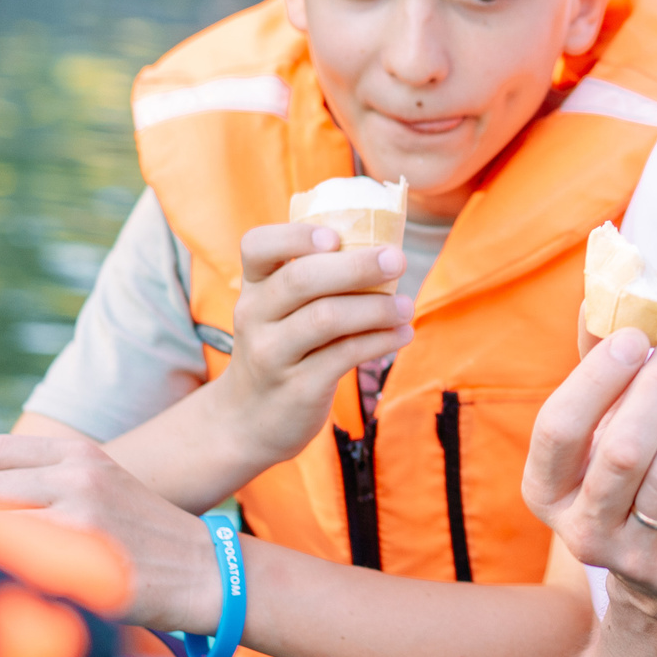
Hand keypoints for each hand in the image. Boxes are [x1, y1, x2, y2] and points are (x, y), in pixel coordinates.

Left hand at [0, 434, 220, 630]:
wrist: (203, 572)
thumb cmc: (145, 542)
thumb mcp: (102, 490)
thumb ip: (49, 486)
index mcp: (79, 453)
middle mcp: (75, 472)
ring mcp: (77, 508)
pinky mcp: (79, 547)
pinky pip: (11, 554)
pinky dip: (1, 570)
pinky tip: (14, 584)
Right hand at [205, 222, 413, 467]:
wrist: (250, 420)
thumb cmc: (281, 349)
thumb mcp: (279, 312)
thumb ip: (314, 282)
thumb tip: (384, 251)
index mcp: (254, 286)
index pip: (257, 246)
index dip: (295, 236)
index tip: (335, 237)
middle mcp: (254, 316)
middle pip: (301, 279)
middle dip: (356, 266)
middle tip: (397, 260)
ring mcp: (272, 353)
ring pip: (326, 318)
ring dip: (376, 308)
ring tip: (407, 306)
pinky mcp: (298, 387)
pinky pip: (344, 355)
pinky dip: (380, 341)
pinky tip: (402, 334)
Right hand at [524, 330, 656, 620]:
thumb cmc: (636, 480)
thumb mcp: (607, 427)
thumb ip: (600, 365)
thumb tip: (601, 295)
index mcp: (547, 489)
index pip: (556, 428)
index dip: (597, 377)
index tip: (638, 337)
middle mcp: (582, 531)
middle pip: (621, 452)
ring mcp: (634, 561)